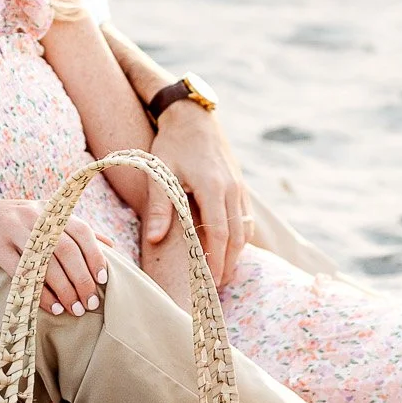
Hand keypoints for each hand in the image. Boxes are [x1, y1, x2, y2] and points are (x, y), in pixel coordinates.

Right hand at [0, 200, 111, 316]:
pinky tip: (51, 308)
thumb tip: (111, 245)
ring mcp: (13, 231)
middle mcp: (33, 217)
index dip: (96, 256)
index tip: (103, 280)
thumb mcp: (36, 218)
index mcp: (47, 210)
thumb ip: (70, 229)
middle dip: (83, 280)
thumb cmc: (2, 225)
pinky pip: (24, 274)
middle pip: (68, 251)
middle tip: (90, 304)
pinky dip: (41, 293)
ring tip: (74, 310)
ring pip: (48, 263)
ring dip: (65, 291)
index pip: (82, 231)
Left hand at [145, 101, 246, 286]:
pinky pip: (245, 217)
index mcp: (212, 187)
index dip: (218, 260)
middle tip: (217, 286)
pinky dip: (240, 236)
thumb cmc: (172, 144)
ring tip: (223, 272)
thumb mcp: (160, 172)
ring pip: (245, 228)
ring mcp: (239, 187)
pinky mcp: (240, 185)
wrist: (192, 117)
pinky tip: (229, 248)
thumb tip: (155, 239)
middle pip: (237, 236)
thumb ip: (160, 206)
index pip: (220, 233)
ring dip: (236, 252)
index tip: (211, 281)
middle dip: (229, 263)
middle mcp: (231, 189)